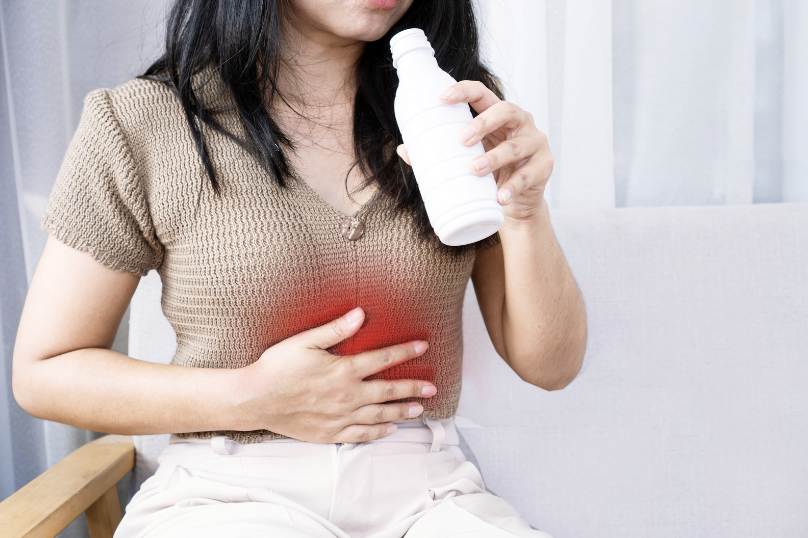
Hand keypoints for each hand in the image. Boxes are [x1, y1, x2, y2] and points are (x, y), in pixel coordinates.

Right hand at [233, 307, 435, 442]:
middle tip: (431, 388)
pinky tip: (389, 430)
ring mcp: (339, 417)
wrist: (254, 399)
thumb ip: (336, 330)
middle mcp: (347, 396)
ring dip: (401, 412)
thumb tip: (361, 314)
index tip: (423, 347)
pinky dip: (377, 433)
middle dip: (412, 388)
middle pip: (388, 391)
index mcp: (343, 370)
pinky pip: (360, 435)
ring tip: (419, 410)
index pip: (383, 359)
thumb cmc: (277, 367)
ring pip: (379, 415)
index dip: (405, 351)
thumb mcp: (305, 341)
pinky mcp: (329, 433)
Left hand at [396, 81, 552, 221]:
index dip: (463, 91)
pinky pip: (529, 175)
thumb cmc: (489, 174)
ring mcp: (536, 143)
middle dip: (483, 122)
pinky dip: (513, 187)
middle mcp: (520, 123)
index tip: (442, 98)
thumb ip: (441, 153)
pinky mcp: (545, 166)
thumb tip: (404, 149)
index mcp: (498, 116)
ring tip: (474, 169)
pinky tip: (500, 197)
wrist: (516, 204)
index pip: (482, 94)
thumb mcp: (467, 159)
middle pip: (506, 110)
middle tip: (461, 139)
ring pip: (516, 146)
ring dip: (494, 158)